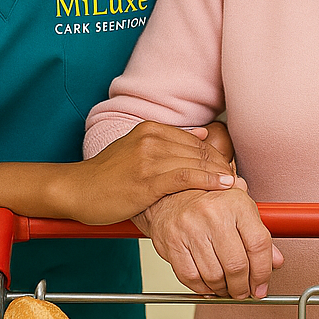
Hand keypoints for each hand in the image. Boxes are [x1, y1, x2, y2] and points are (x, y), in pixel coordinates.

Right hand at [65, 121, 234, 224]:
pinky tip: (224, 186)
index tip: (231, 169)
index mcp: (150, 129)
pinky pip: (186, 177)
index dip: (217, 156)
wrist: (77, 190)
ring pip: (196, 162)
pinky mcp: (147, 179)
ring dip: (221, 175)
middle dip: (223, 165)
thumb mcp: (136, 149)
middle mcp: (151, 138)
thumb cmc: (106, 176)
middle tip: (242, 180)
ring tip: (238, 186)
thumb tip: (203, 135)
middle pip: (199, 150)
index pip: (196, 140)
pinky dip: (209, 181)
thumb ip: (168, 142)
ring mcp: (148, 158)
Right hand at [135, 184, 283, 298]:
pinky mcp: (172, 242)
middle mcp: (213, 213)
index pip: (258, 244)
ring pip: (214, 275)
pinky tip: (209, 286)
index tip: (262, 286)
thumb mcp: (240, 209)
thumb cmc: (209, 201)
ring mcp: (190, 228)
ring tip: (227, 289)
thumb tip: (276, 261)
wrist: (171, 194)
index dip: (263, 272)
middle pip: (236, 265)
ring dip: (223, 290)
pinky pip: (191, 277)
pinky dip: (202, 289)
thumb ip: (259, 235)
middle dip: (243, 288)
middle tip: (244, 292)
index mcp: (236, 203)